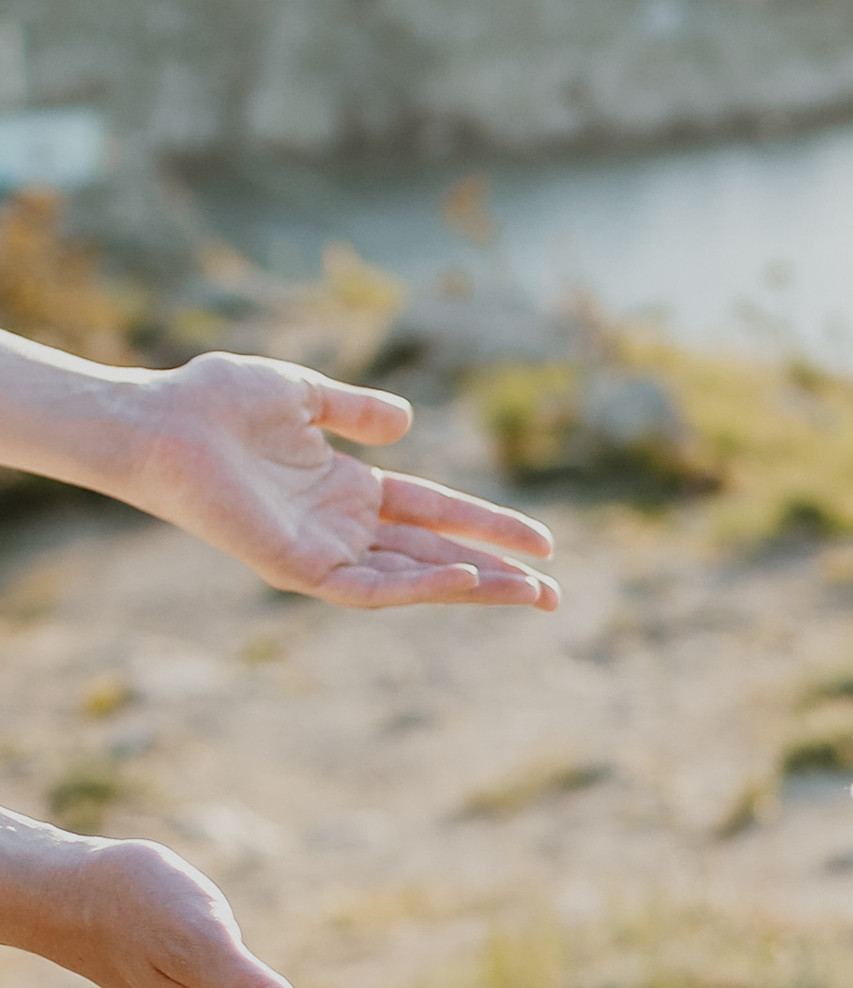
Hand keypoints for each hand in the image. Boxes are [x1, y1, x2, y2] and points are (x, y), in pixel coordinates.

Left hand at [122, 351, 558, 608]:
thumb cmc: (213, 400)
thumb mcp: (300, 392)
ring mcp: (321, 550)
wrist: (160, 421)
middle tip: (556, 594)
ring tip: (533, 594)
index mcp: (346, 488)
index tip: (544, 541)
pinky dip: (419, 588)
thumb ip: (354, 410)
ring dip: (475, 589)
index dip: (487, 526)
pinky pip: (369, 587)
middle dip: (498, 576)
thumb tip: (407, 424)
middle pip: (436, 556)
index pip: (433, 513)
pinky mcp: (297, 567)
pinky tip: (467, 581)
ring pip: (413, 578)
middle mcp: (340, 526)